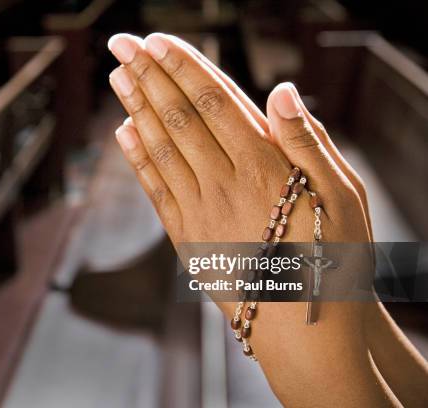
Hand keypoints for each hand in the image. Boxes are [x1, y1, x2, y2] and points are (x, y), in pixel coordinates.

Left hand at [107, 33, 369, 247]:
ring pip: (160, 149)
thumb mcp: (344, 196)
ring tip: (117, 75)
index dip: (184, 68)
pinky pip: (155, 192)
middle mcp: (224, 187)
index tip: (158, 41)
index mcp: (264, 170)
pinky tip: (124, 132)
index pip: (214, 103)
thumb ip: (307, 142)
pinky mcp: (186, 241)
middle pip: (179, 119)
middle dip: (149, 76)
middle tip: (123, 43)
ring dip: (136, 109)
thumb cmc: (335, 262)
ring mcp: (199, 215)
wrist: (306, 335)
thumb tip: (279, 91)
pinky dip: (137, 160)